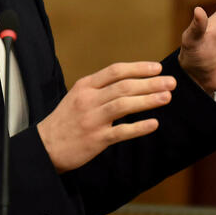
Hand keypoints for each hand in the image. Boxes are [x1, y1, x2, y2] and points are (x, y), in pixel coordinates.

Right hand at [37, 61, 175, 172]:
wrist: (45, 147)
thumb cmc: (66, 120)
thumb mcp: (78, 96)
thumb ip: (100, 88)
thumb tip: (130, 80)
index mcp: (85, 86)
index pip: (115, 71)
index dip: (138, 68)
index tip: (157, 67)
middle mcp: (88, 100)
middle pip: (124, 86)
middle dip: (150, 83)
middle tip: (171, 82)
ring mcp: (92, 119)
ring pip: (124, 105)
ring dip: (148, 100)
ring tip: (167, 97)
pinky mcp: (95, 139)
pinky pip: (121, 131)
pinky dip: (139, 127)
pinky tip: (154, 124)